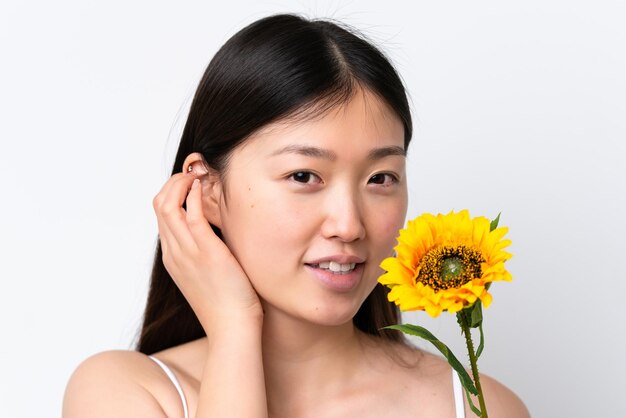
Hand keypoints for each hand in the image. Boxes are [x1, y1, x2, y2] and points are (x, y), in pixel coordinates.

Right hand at [152, 171, 262, 332]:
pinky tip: (203, 187)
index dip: (172, 193)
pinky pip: (191, 215)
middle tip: (192, 173)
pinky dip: (193, 195)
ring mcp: (187, 251)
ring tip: (197, 175)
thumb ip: (204, 250)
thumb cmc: (227, 301)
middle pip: (159, 205)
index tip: (189, 183)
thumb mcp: (208, 272)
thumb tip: (215, 230)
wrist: (232, 326)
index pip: (161, 215)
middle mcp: (174, 252)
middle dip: (173, 182)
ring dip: (180, 183)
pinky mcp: (206, 251)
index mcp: (173, 257)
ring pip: (168, 206)